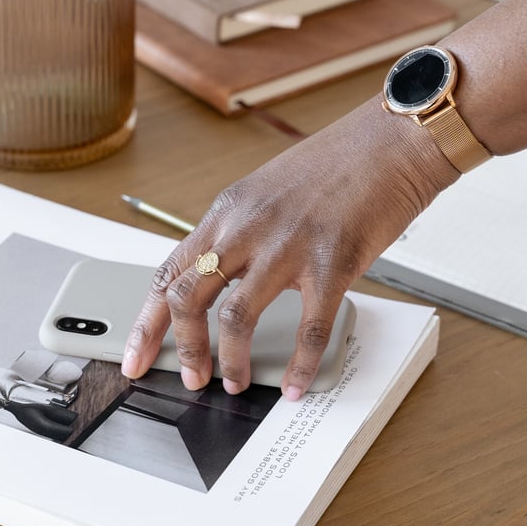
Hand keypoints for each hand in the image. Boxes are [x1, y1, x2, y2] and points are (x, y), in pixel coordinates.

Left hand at [122, 96, 455, 398]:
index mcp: (229, 209)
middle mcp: (249, 226)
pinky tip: (297, 383)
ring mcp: (288, 245)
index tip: (135, 353)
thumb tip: (224, 281)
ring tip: (235, 383)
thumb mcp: (270, 192)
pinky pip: (308, 327)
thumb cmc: (340, 164)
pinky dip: (300, 364)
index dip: (147, 321)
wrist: (392, 142)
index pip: (170, 272)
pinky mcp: (332, 262)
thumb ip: (242, 232)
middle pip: (188, 297)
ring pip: (235, 317)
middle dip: (182, 347)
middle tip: (189, 378)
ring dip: (230, 361)